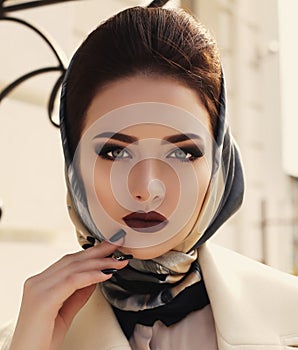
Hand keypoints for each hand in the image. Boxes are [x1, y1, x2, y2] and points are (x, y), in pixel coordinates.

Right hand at [9, 238, 127, 349]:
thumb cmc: (42, 340)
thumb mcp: (65, 311)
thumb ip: (78, 293)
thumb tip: (95, 277)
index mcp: (40, 283)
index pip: (69, 261)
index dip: (91, 253)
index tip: (109, 249)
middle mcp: (37, 282)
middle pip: (72, 259)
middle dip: (98, 252)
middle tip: (116, 246)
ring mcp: (38, 288)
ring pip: (74, 267)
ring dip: (99, 263)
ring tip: (117, 261)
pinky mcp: (43, 299)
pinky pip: (72, 281)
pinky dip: (91, 275)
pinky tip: (106, 274)